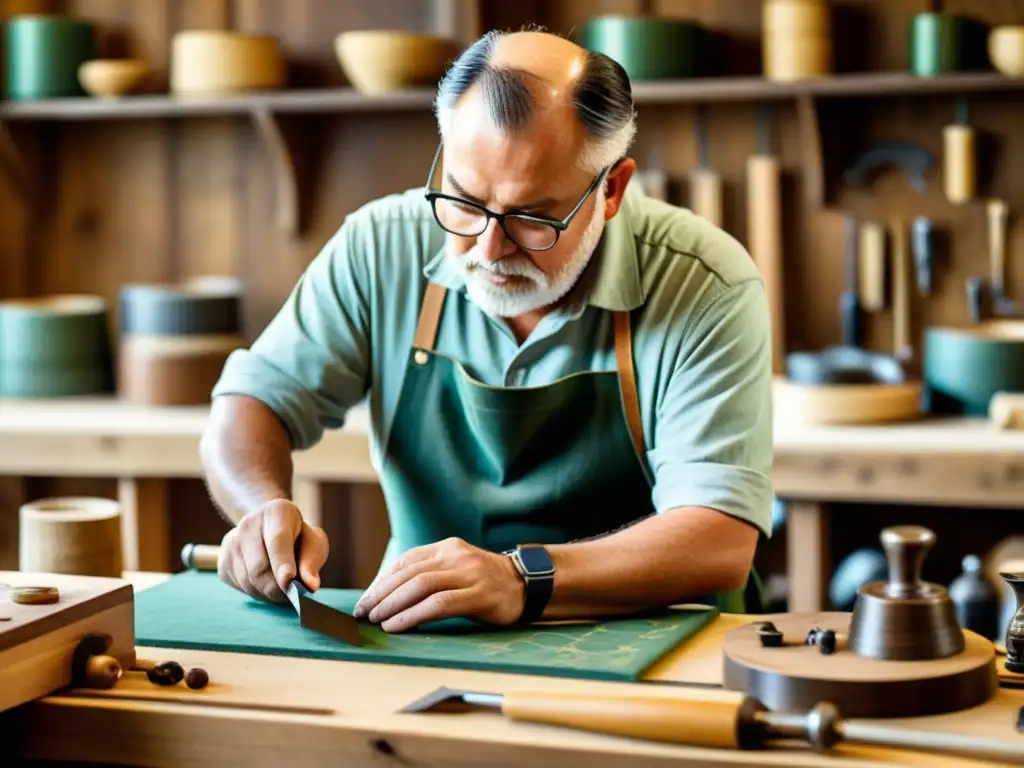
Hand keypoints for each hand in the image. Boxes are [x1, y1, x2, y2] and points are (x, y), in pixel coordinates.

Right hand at [217, 499, 329, 602]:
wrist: (271, 530)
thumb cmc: (298, 538)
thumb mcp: (314, 543)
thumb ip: (312, 562)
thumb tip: (311, 585)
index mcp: (276, 511)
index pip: (278, 540)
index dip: (283, 563)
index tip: (290, 582)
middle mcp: (249, 523)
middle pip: (259, 567)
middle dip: (278, 588)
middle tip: (293, 595)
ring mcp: (232, 541)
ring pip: (248, 581)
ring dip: (268, 593)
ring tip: (282, 587)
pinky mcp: (223, 561)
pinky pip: (240, 587)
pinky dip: (257, 593)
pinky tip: (267, 583)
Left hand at [352, 537, 524, 631]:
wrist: (526, 584)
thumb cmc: (485, 582)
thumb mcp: (457, 567)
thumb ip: (431, 573)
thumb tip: (389, 595)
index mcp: (447, 547)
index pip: (405, 561)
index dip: (382, 582)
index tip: (366, 600)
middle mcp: (456, 556)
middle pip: (408, 574)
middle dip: (380, 594)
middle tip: (363, 613)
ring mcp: (469, 573)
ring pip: (420, 586)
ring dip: (392, 605)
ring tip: (376, 620)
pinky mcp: (479, 595)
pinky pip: (438, 604)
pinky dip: (413, 615)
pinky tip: (398, 625)